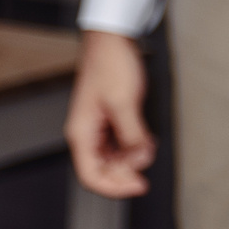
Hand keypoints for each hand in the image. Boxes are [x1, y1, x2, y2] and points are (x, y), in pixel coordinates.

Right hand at [66, 29, 155, 198]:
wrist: (112, 42)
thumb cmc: (110, 65)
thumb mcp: (124, 102)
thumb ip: (132, 135)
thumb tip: (139, 159)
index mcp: (81, 133)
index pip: (91, 175)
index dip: (114, 187)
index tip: (137, 187)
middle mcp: (86, 134)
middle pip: (102, 169)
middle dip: (125, 174)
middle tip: (146, 173)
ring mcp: (97, 128)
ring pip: (113, 158)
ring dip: (131, 159)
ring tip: (148, 149)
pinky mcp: (109, 120)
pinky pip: (120, 143)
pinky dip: (133, 146)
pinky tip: (145, 142)